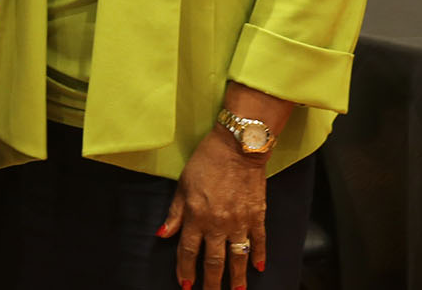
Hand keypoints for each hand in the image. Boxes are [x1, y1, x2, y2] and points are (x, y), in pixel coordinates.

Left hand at [157, 129, 267, 289]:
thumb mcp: (183, 184)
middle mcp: (218, 224)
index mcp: (197, 216)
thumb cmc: (207, 161)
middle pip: (214, 261)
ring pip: (237, 257)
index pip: (189, 251)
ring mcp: (240, 221)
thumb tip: (163, 235)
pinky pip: (259, 241)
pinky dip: (258, 256)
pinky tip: (258, 268)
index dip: (185, 270)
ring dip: (236, 278)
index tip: (185, 284)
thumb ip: (175, 213)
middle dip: (211, 282)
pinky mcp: (257, 215)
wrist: (238, 146)